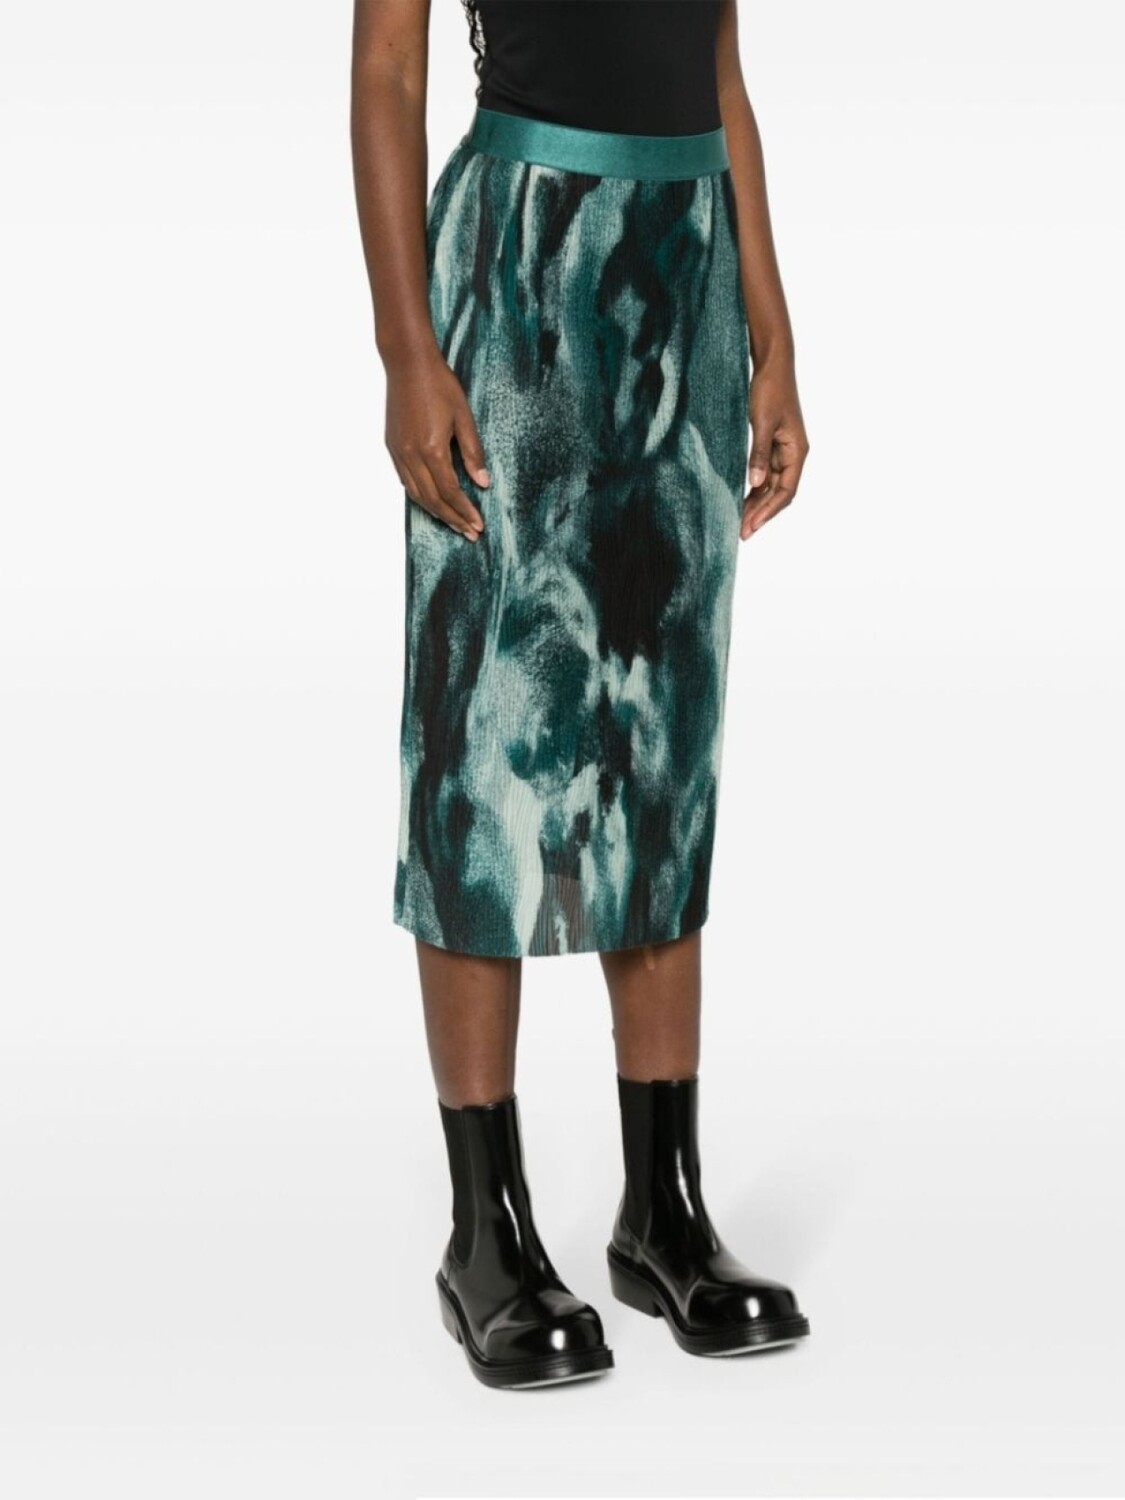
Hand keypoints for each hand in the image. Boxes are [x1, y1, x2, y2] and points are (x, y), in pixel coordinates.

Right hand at [385, 347, 490, 539]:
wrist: (407, 363)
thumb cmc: (439, 384)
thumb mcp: (464, 417)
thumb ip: (473, 452)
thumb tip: (483, 483)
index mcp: (432, 449)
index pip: (450, 492)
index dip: (465, 511)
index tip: (478, 525)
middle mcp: (411, 455)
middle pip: (433, 500)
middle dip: (453, 519)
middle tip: (470, 533)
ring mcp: (399, 452)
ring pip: (417, 494)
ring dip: (436, 512)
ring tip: (454, 523)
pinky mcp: (392, 446)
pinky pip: (406, 481)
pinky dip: (421, 496)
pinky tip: (433, 502)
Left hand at [741, 362, 809, 539]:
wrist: (771, 365)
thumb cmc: (769, 390)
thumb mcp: (762, 422)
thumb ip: (758, 453)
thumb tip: (756, 482)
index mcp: (797, 451)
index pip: (786, 491)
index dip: (769, 511)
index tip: (751, 526)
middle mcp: (793, 454)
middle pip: (779, 493)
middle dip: (761, 513)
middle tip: (741, 533)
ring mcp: (782, 451)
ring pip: (771, 487)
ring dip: (756, 504)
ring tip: (739, 522)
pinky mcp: (771, 445)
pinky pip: (764, 474)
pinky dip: (754, 489)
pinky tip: (740, 500)